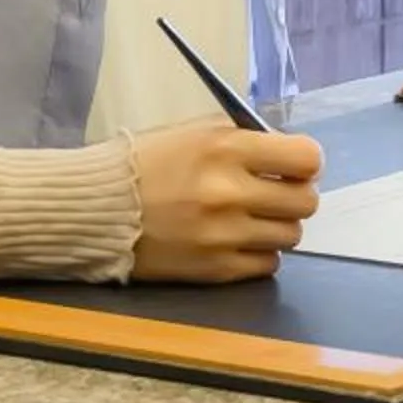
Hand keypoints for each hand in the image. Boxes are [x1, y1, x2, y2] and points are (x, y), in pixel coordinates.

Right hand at [129, 121, 324, 282]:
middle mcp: (230, 193)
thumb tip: (286, 154)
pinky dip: (259, 252)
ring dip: (277, 225)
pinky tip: (237, 239)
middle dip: (296, 194)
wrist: (97, 209)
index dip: (305, 162)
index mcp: (226, 149)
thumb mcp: (195, 133)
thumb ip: (244, 140)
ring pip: (291, 235)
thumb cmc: (145, 164)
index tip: (295, 165)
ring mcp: (224, 236)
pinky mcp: (215, 270)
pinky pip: (267, 264)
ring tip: (251, 217)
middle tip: (276, 192)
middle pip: (306, 201)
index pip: (306, 158)